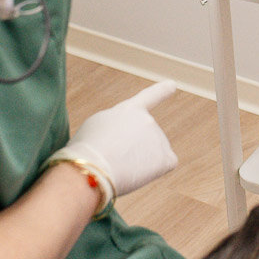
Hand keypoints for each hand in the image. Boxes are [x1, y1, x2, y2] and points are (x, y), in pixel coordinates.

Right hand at [55, 81, 178, 196]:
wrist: (92, 167)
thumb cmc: (85, 151)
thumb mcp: (95, 127)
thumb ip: (116, 128)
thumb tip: (128, 142)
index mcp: (128, 110)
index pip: (149, 98)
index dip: (161, 91)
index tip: (173, 85)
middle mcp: (148, 120)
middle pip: (143, 140)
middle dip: (133, 151)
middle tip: (112, 160)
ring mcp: (158, 138)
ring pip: (151, 155)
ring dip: (139, 163)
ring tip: (118, 167)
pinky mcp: (165, 158)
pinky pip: (164, 165)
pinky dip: (154, 171)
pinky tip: (138, 172)